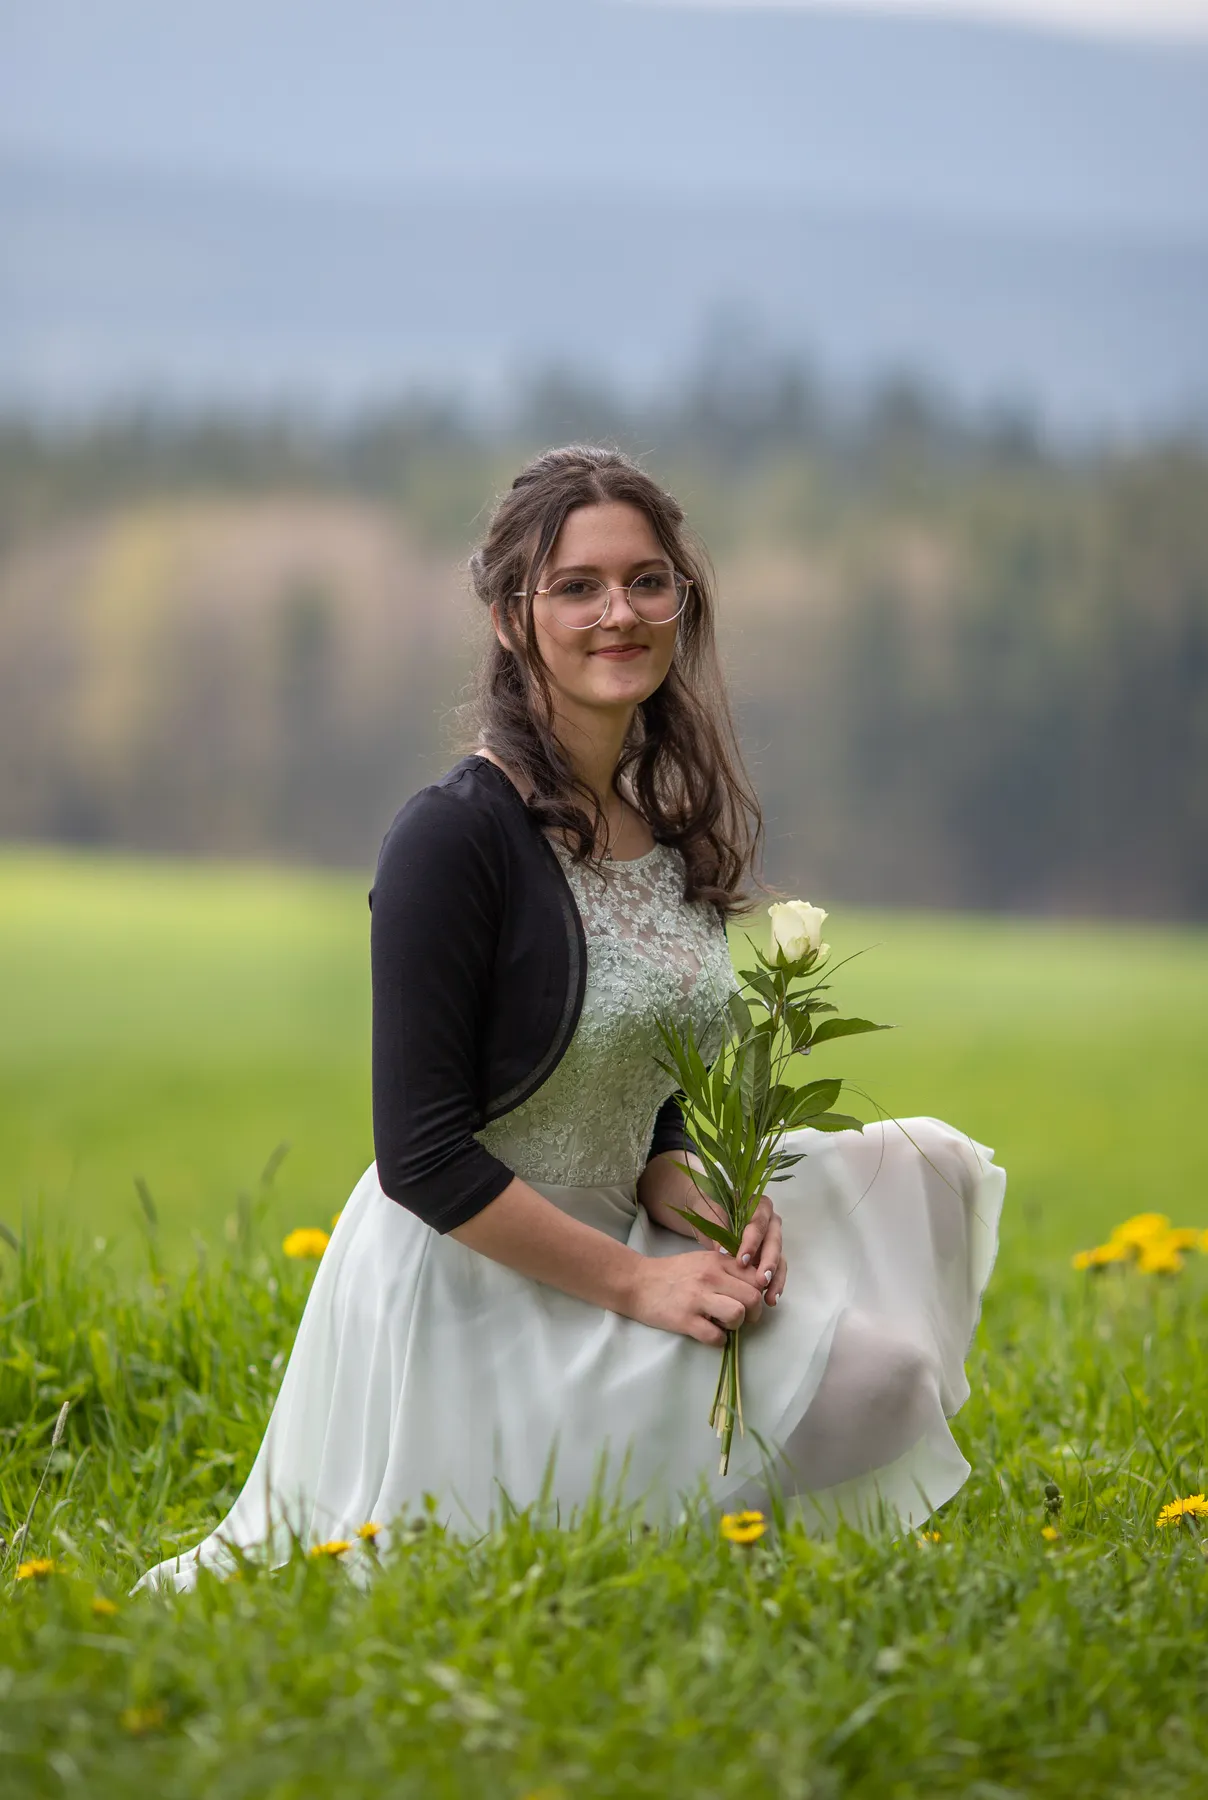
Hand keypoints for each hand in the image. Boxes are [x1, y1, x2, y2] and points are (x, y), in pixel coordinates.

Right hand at [628, 1250, 765, 1346]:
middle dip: (753, 1313)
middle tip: (742, 1318)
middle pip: (753, 1297)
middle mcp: (710, 1277)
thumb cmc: (671, 1273)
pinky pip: (716, 1337)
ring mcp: (697, 1298)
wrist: (636, 1282)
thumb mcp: (701, 1261)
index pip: (755, 1277)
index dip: (759, 1292)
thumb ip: (726, 1269)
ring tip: (724, 1324)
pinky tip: (709, 1334)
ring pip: (738, 1314)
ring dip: (736, 1326)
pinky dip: (718, 1340)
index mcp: (716, 1261)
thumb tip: (754, 1285)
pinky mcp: (685, 1319)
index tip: (750, 1301)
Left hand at [699, 1193, 786, 1308]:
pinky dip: (775, 1285)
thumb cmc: (711, 1211)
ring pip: (780, 1259)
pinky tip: (770, 1298)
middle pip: (774, 1242)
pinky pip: (777, 1271)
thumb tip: (724, 1252)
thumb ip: (719, 1229)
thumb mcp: (712, 1215)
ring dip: (776, 1279)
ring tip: (770, 1298)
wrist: (710, 1216)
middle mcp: (771, 1222)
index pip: (759, 1223)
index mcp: (759, 1205)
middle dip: (768, 1263)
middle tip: (761, 1281)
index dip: (752, 1242)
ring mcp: (772, 1241)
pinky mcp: (770, 1257)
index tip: (742, 1261)